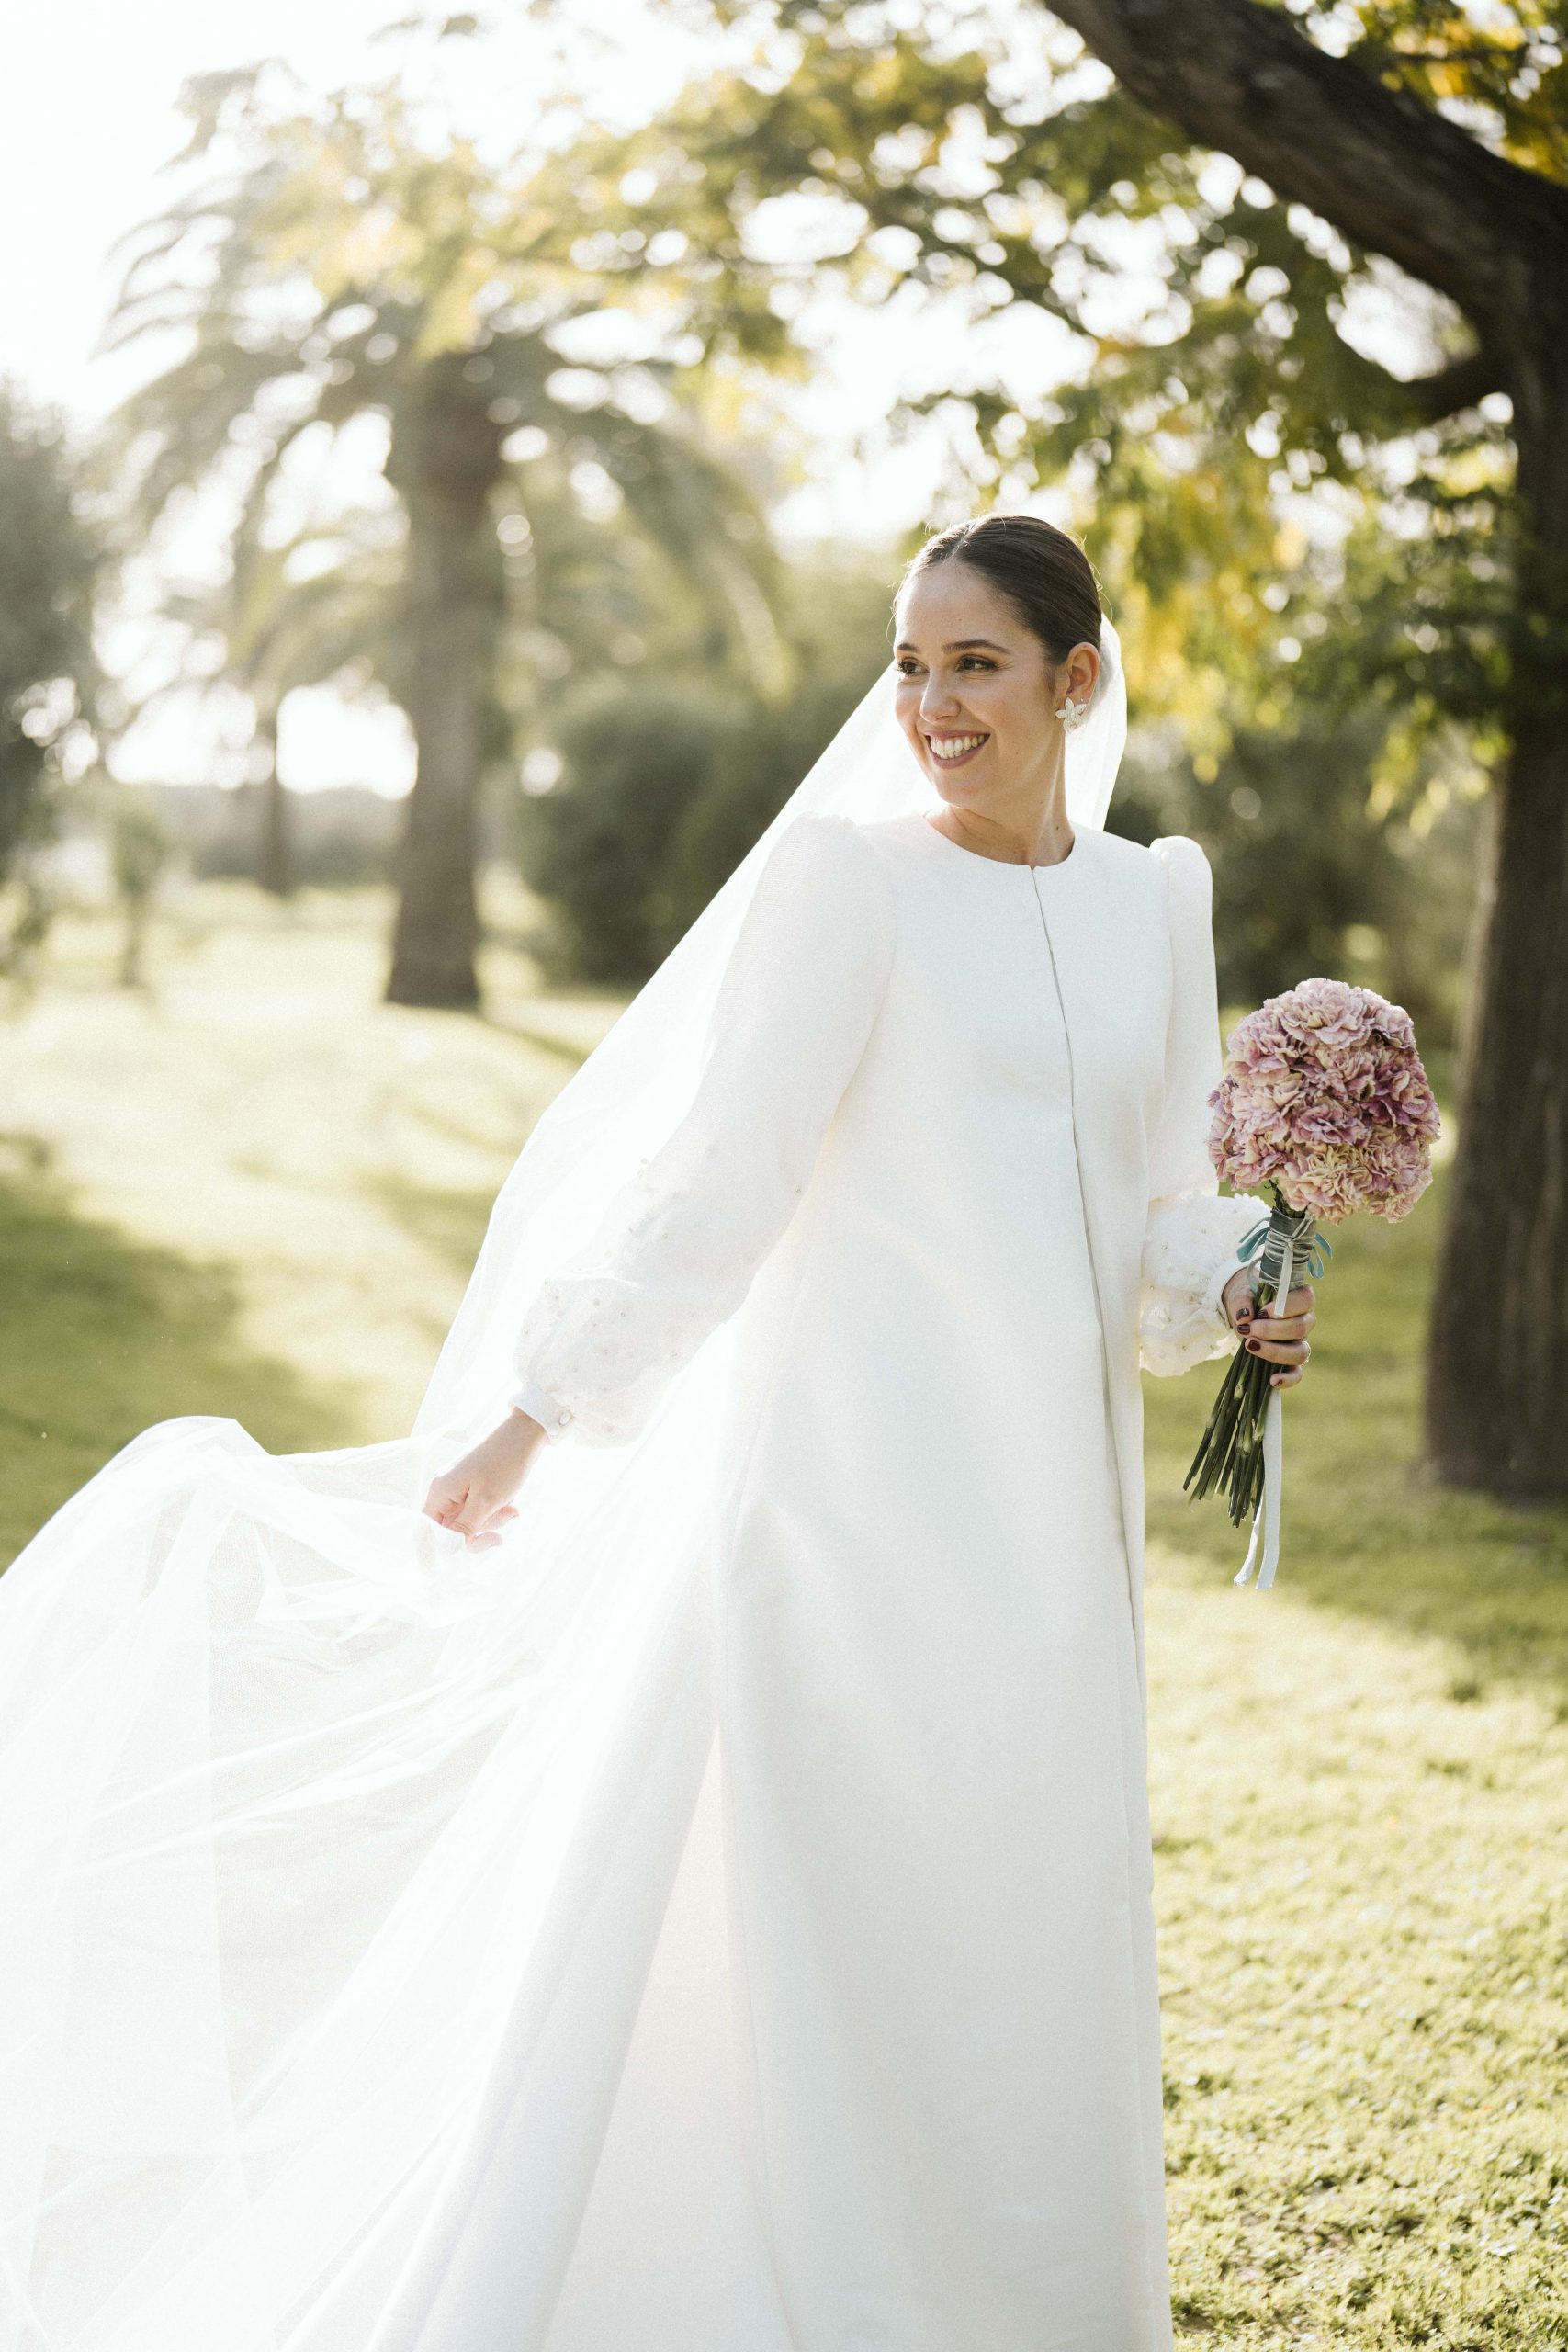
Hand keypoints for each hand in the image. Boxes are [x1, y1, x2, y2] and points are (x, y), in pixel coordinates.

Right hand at [422, 1409, 547, 1548]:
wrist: (525, 1432)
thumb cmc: (504, 1463)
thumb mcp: (486, 1502)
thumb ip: (464, 1528)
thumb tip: (447, 1551)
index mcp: (440, 1493)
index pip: (425, 1531)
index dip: (435, 1551)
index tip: (450, 1567)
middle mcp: (445, 1491)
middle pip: (450, 1530)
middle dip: (477, 1534)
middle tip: (500, 1530)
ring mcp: (459, 1488)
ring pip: (468, 1521)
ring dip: (491, 1522)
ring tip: (511, 1510)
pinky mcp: (474, 1486)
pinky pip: (479, 1509)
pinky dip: (495, 1511)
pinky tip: (512, 1505)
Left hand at [1221, 1269, 1315, 1389]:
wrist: (1243, 1316)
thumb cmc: (1248, 1301)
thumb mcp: (1241, 1295)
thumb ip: (1241, 1302)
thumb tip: (1244, 1317)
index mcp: (1299, 1300)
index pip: (1306, 1299)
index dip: (1286, 1306)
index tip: (1261, 1312)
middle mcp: (1305, 1322)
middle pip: (1300, 1327)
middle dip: (1271, 1330)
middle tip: (1248, 1329)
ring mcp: (1300, 1344)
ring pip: (1300, 1352)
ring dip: (1274, 1351)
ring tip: (1250, 1345)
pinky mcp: (1290, 1363)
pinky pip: (1297, 1375)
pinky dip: (1287, 1379)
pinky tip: (1273, 1380)